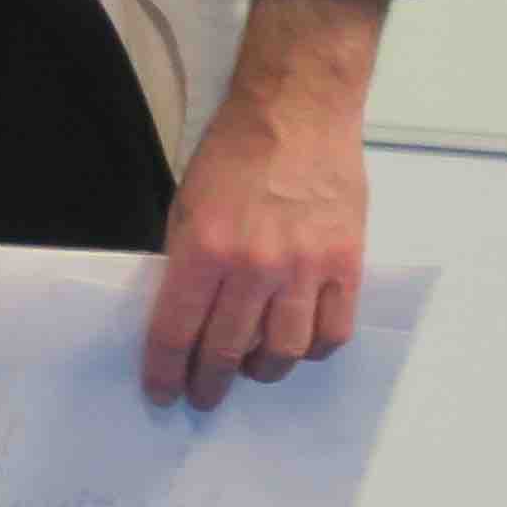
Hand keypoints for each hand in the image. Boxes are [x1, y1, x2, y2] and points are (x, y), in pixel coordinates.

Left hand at [140, 90, 369, 414]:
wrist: (297, 111)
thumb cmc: (235, 151)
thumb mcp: (187, 203)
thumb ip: (185, 261)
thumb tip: (184, 314)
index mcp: (203, 249)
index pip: (176, 331)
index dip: (165, 371)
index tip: (161, 392)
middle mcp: (253, 266)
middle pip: (228, 350)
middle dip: (209, 381)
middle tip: (203, 395)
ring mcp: (304, 268)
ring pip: (284, 352)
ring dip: (263, 371)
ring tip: (252, 369)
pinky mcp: (345, 263)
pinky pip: (332, 332)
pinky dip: (314, 349)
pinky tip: (299, 345)